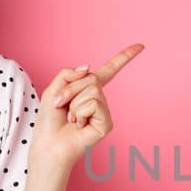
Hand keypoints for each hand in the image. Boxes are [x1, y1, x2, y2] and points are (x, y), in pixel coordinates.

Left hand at [31, 43, 144, 169]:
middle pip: (90, 78)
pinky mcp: (107, 123)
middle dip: (71, 89)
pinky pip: (94, 103)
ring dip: (74, 103)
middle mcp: (99, 99)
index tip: (141, 46)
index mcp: (88, 90)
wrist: (49, 144)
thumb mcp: (54, 89)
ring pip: (92, 90)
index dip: (124, 57)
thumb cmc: (50, 121)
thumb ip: (69, 73)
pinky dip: (80, 112)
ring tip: (70, 118)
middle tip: (61, 105)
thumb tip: (89, 67)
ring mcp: (104, 111)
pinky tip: (79, 125)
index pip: (109, 71)